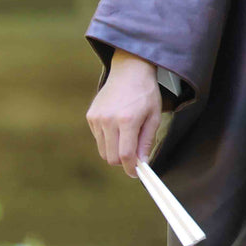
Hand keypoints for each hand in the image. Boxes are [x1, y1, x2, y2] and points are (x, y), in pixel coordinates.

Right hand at [86, 49, 162, 177]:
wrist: (129, 71)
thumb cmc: (146, 93)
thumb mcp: (154, 116)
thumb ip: (147, 141)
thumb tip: (142, 163)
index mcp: (127, 120)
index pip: (125, 155)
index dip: (130, 168)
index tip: (136, 173)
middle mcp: (109, 121)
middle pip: (111, 157)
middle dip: (123, 162)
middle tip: (134, 156)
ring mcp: (97, 119)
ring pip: (103, 150)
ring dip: (115, 151)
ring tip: (127, 136)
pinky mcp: (90, 117)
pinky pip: (98, 138)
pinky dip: (108, 140)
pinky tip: (118, 126)